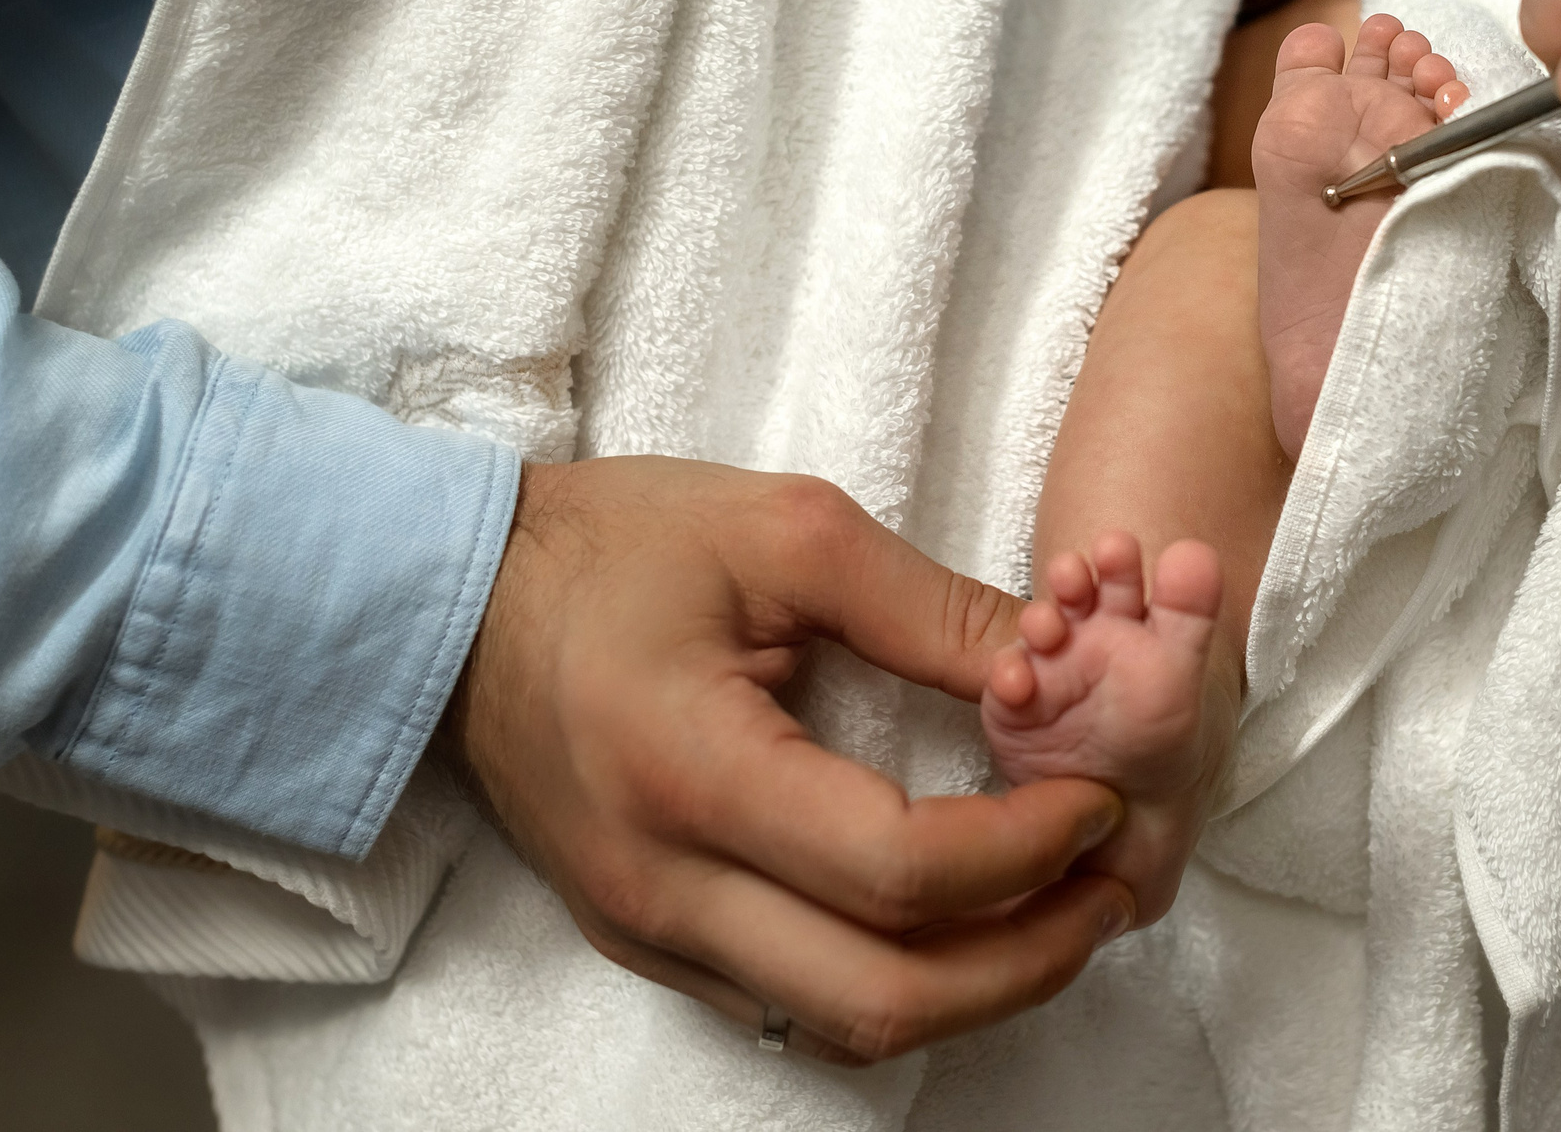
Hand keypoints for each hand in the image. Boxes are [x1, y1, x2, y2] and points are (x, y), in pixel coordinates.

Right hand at [439, 455, 1134, 1064]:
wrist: (451, 607)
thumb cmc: (611, 550)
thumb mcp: (785, 532)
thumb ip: (930, 610)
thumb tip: (1059, 670)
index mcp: (695, 772)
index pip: (899, 871)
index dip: (1027, 849)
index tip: (1097, 795)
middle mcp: (666, 887)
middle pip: (884, 998)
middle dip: (1029, 958)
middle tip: (1109, 887)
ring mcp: (650, 933)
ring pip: (843, 1028)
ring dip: (974, 992)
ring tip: (1057, 910)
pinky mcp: (647, 943)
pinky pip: (794, 1008)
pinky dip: (898, 984)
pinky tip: (960, 923)